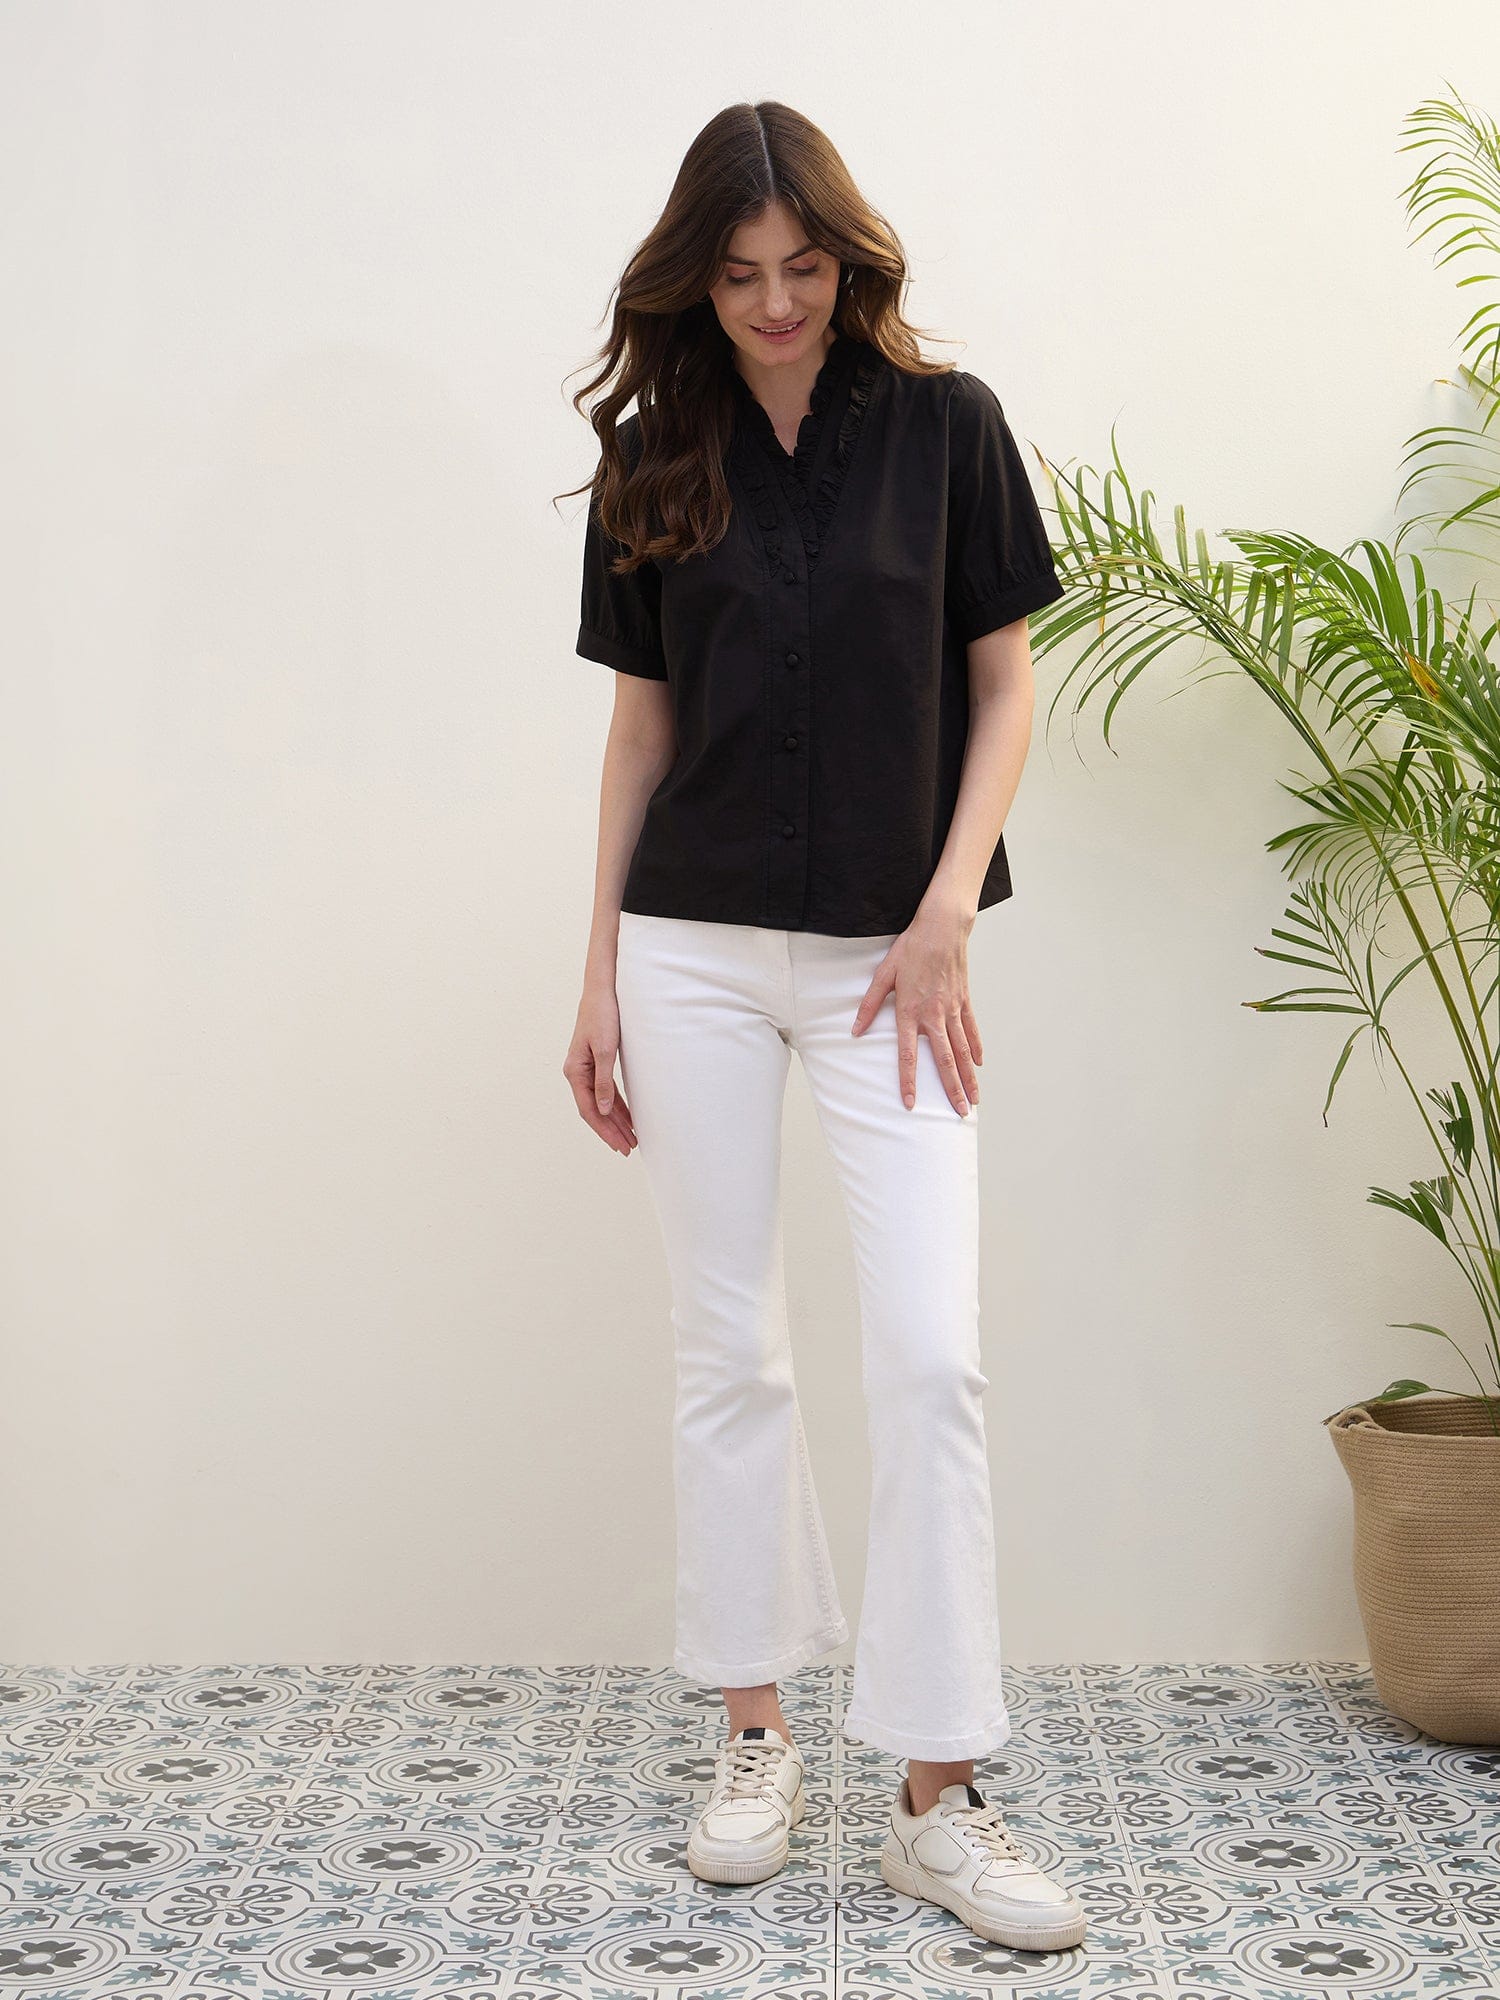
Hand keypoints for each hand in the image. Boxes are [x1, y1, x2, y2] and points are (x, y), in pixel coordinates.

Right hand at [563, 984, 638, 1155]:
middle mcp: (577, 1072)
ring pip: (601, 1102)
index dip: (605, 1130)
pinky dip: (617, 1105)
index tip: (620, 1146)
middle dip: (611, 1131)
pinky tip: (628, 1116)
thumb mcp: (606, 1050)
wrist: (603, 990)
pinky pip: (606, 1091)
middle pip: (594, 1110)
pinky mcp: (597, 1062)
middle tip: (629, 1148)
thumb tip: (603, 1109)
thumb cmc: (603, 1015)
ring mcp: (586, 1068)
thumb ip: (603, 1081)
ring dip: (615, 1121)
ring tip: (631, 1138)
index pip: (588, 1110)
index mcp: (575, 1071)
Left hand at [850, 905, 982, 1114]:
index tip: (910, 1104)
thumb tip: (855, 1030)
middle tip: (960, 1113)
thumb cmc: (910, 949)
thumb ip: (869, 1005)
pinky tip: (978, 1064)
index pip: (908, 1055)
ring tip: (974, 1099)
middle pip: (944, 1060)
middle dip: (952, 1090)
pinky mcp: (964, 1000)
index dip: (908, 1081)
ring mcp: (952, 1009)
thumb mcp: (883, 974)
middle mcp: (934, 1015)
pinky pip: (971, 1030)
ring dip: (968, 1077)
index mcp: (910, 1011)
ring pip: (962, 1051)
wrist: (941, 927)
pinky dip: (975, 1048)